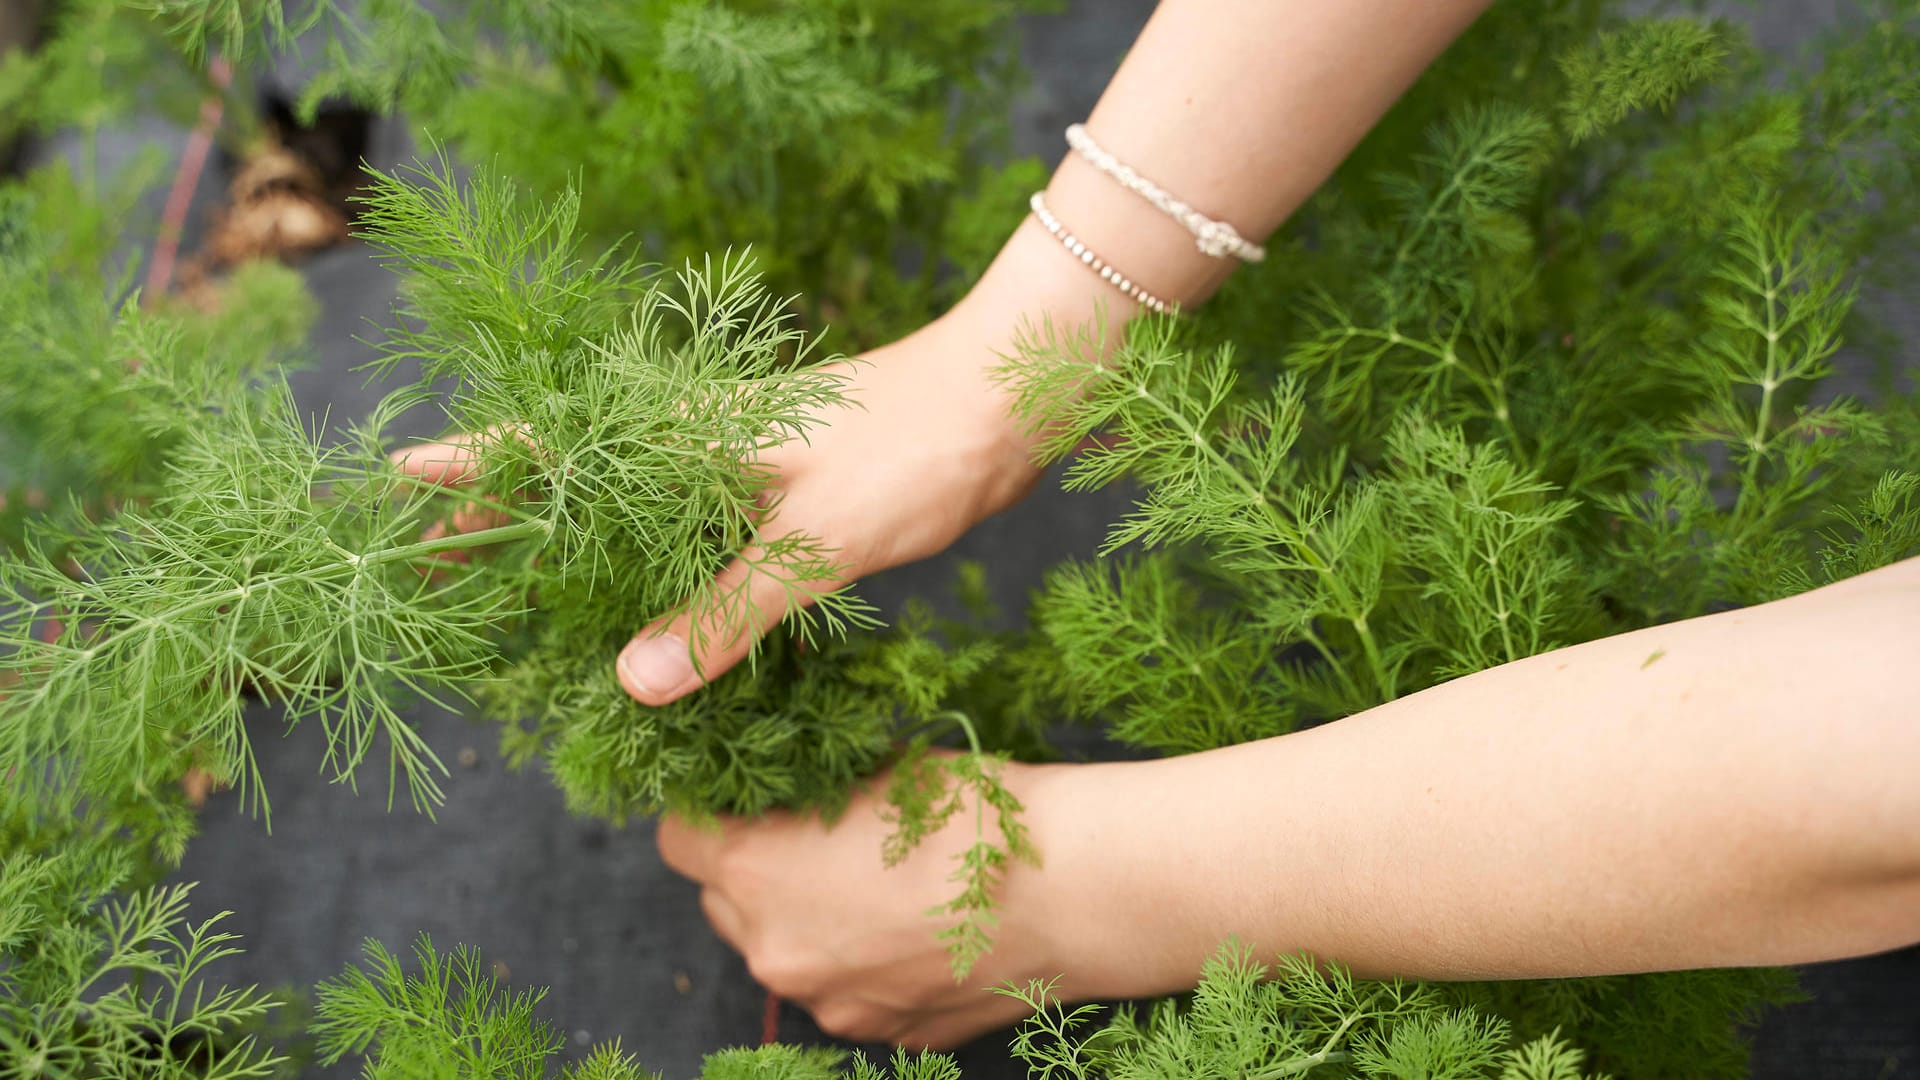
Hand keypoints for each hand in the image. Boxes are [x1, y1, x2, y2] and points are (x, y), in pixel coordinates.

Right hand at [391, 241, 1101, 705]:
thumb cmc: (920, 445)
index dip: (473, 467)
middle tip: (438, 569)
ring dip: (580, 542)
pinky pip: (699, 524)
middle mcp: (702, 439)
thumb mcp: (823, 538)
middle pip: (578, 477)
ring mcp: (745, 460)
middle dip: (507, 518)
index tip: (395, 483)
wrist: (1016, 394)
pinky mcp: (790, 484)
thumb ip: (728, 610)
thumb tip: (628, 684)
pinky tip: (657, 604)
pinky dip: (663, 560)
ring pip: (635, 503)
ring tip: (523, 594)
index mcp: (688, 433)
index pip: (553, 446)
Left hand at [656, 757, 1070, 1049]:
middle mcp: (773, 950)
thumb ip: (808, 792)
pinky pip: (842, 991)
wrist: (1071, 890)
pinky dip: (862, 963)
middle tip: (821, 837)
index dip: (709, 813)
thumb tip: (783, 788)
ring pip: (785, 953)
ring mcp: (826, 1004)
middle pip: (725, 904)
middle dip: (758, 872)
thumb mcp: (876, 768)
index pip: (678, 841)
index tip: (748, 799)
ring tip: (883, 886)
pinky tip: (918, 929)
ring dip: (811, 920)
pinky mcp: (877, 1034)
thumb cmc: (975, 813)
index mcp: (757, 871)